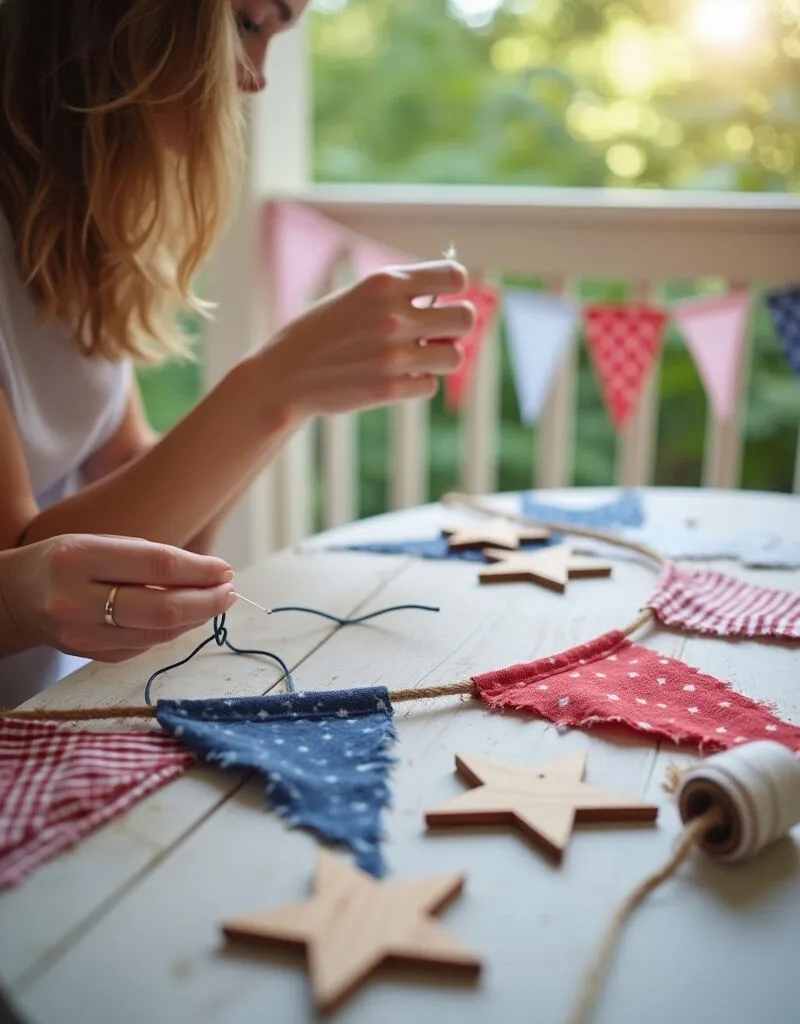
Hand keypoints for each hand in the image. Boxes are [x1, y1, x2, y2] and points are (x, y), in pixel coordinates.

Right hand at [0, 535, 235, 662]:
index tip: (225, 569)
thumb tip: (210, 575)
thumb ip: (149, 558)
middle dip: (207, 601)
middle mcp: (76, 600)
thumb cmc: (67, 560)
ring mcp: (81, 635)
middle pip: (162, 608)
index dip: (200, 570)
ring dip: (196, 618)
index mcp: (79, 558)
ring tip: (216, 601)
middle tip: (230, 592)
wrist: (15, 597)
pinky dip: (172, 630)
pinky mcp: (89, 656)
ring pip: (158, 632)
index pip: (157, 566)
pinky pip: (145, 645)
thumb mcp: (98, 542)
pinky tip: (185, 616)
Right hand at [261, 259, 475, 417]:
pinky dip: (417, 383)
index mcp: (385, 283)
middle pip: (465, 317)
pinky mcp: (389, 389)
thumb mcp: (358, 296)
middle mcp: (393, 316)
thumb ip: (400, 294)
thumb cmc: (322, 333)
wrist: (284, 377)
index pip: (455, 276)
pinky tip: (394, 378)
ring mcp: (393, 355)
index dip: (455, 289)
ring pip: (454, 356)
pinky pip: (430, 384)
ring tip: (417, 358)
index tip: (442, 300)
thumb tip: (450, 298)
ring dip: (439, 358)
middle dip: (455, 327)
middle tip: (435, 334)